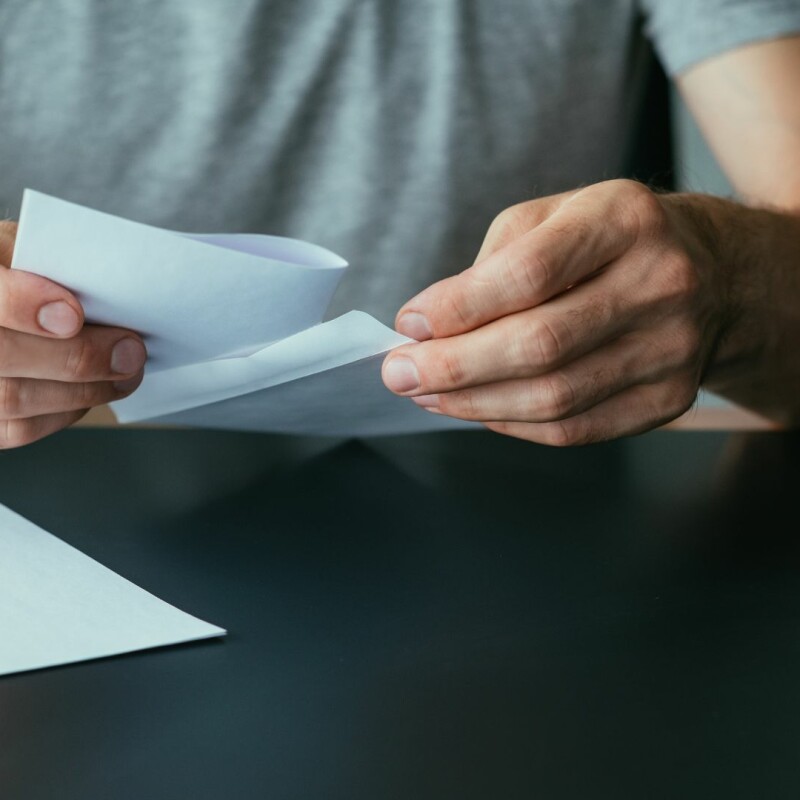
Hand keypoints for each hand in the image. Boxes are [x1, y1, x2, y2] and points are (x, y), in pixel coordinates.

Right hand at [0, 220, 145, 447]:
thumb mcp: (12, 248)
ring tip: (127, 373)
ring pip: (14, 399)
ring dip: (86, 390)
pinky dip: (66, 410)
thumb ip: (43, 261)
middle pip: (2, 354)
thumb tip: (96, 289)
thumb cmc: (3, 273)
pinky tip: (91, 391)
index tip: (72, 314)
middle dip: (78, 357)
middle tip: (130, 351)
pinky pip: (20, 428)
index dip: (24, 304)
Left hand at [381, 179, 728, 444]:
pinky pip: (575, 429)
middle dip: (455, 367)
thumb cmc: (606, 240)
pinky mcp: (668, 399)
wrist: (706, 273)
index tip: (409, 325)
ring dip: (475, 403)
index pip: (530, 273)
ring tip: (428, 393)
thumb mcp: (551, 217)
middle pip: (541, 344)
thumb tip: (428, 328)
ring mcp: (673, 349)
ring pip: (555, 397)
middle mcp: (661, 284)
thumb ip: (491, 265)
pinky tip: (479, 409)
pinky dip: (514, 424)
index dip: (460, 307)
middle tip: (400, 373)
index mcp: (624, 221)